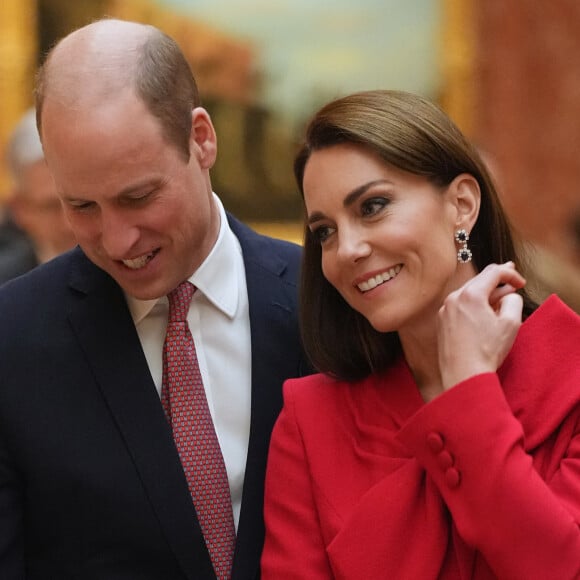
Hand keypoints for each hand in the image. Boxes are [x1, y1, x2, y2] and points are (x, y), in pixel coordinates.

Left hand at [438, 262, 524, 389]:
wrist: (463, 375)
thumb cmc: (487, 351)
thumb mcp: (511, 323)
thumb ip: (513, 300)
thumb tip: (508, 295)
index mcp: (470, 294)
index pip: (493, 272)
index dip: (511, 274)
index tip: (521, 284)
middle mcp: (453, 298)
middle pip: (479, 281)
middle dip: (497, 282)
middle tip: (512, 282)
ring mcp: (444, 310)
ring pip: (468, 294)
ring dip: (485, 294)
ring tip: (500, 301)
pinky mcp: (441, 321)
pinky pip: (460, 306)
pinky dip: (473, 305)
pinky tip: (483, 314)